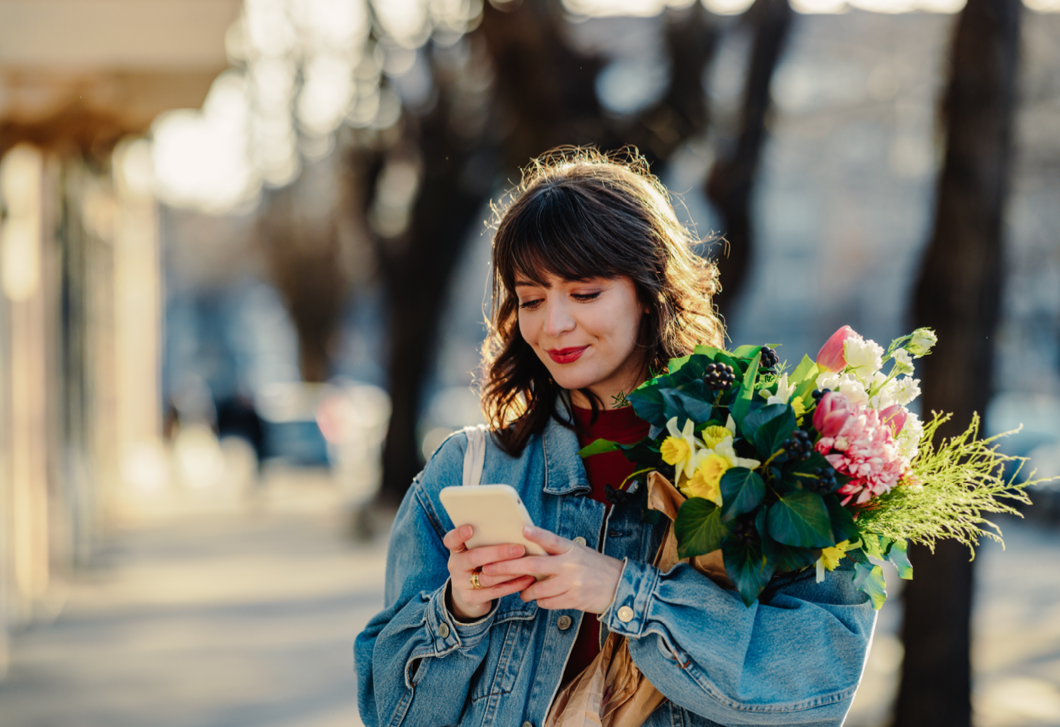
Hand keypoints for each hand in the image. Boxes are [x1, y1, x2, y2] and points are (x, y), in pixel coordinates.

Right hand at [443, 525, 536, 621]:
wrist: (469, 597)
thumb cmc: (479, 566)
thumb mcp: (477, 554)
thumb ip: (488, 543)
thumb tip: (517, 531)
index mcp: (457, 550)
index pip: (451, 540)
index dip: (459, 534)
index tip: (470, 529)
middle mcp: (455, 566)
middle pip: (474, 557)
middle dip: (498, 553)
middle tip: (519, 549)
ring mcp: (461, 584)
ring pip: (487, 576)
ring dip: (509, 570)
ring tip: (527, 564)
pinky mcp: (471, 599)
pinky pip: (495, 592)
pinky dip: (513, 585)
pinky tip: (527, 579)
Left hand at [481, 526, 622, 613]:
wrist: (618, 586)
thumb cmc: (592, 565)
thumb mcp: (577, 551)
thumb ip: (555, 550)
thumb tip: (527, 545)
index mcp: (571, 548)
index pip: (552, 539)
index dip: (537, 535)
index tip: (523, 530)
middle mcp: (570, 565)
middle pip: (534, 565)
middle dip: (508, 568)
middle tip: (489, 570)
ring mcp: (571, 583)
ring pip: (537, 589)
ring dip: (525, 591)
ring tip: (522, 591)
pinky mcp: (573, 600)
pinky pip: (547, 603)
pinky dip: (540, 601)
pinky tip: (540, 598)